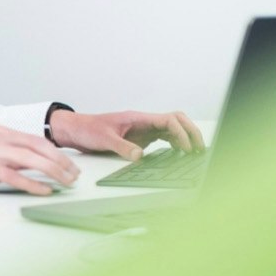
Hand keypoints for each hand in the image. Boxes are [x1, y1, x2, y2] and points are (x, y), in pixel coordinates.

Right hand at [0, 125, 80, 193]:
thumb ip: (9, 156)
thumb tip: (36, 166)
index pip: (35, 139)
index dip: (57, 152)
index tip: (71, 165)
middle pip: (37, 147)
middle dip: (61, 161)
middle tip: (75, 175)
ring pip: (29, 159)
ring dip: (52, 171)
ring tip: (66, 183)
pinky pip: (12, 175)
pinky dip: (32, 183)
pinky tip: (44, 190)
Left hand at [49, 109, 203, 160]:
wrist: (75, 129)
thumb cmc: (87, 129)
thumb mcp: (104, 139)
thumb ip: (122, 147)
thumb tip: (140, 156)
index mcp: (138, 118)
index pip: (169, 120)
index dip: (181, 132)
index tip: (185, 148)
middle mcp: (144, 122)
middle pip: (176, 120)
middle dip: (191, 132)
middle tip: (199, 148)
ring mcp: (144, 129)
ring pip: (172, 129)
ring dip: (185, 138)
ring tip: (194, 153)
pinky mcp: (141, 138)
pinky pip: (164, 138)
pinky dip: (175, 144)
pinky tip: (179, 154)